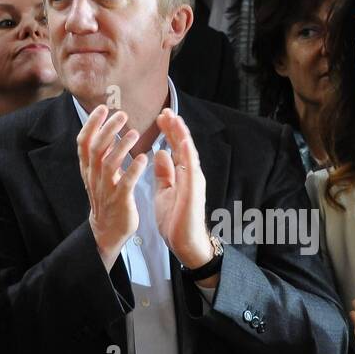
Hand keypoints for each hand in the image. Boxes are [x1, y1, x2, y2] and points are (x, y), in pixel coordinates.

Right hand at [77, 104, 144, 267]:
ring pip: (109, 164)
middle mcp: (95, 177)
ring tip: (135, 133)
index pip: (84, 142)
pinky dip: (134, 169)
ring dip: (122, 146)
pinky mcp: (120, 201)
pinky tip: (144, 158)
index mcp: (88, 169)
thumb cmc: (106, 198)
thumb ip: (102, 154)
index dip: (91, 124)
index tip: (102, 108)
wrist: (107, 231)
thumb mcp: (98, 174)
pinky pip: (126, 183)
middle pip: (97, 148)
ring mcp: (106, 189)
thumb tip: (107, 131)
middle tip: (122, 115)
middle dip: (108, 130)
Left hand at [153, 109, 212, 268]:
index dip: (169, 132)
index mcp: (182, 174)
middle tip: (165, 111)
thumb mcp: (164, 191)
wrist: (184, 243)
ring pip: (189, 153)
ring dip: (182, 136)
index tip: (160, 118)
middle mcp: (190, 174)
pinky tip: (182, 142)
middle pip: (183, 146)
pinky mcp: (194, 190)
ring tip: (175, 119)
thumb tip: (160, 153)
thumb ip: (164, 173)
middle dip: (175, 128)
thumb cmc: (175, 219)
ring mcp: (194, 181)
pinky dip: (187, 154)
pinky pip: (191, 169)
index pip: (175, 148)